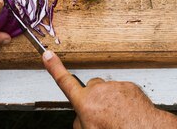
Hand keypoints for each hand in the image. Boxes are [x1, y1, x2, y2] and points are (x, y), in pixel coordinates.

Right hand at [43, 51, 176, 128]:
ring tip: (118, 116)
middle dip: (93, 97)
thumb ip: (80, 122)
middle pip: (90, 88)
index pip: (64, 82)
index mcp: (85, 102)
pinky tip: (128, 113)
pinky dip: (124, 100)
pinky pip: (122, 92)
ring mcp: (114, 87)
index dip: (55, 68)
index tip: (48, 55)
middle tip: (101, 114)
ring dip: (110, 100)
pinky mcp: (129, 86)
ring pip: (108, 91)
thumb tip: (80, 119)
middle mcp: (99, 91)